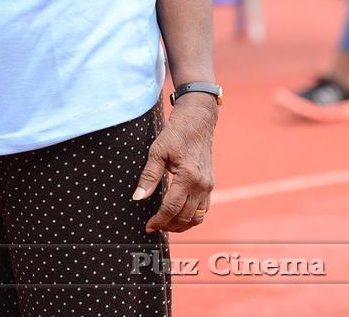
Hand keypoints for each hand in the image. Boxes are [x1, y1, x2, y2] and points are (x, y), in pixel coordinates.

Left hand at [133, 97, 216, 233]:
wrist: (197, 122)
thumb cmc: (176, 134)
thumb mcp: (157, 151)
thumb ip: (149, 176)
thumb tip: (138, 197)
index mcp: (188, 177)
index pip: (171, 208)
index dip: (159, 220)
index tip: (148, 226)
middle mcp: (201, 185)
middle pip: (185, 216)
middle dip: (168, 225)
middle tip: (154, 226)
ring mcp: (208, 186)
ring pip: (197, 217)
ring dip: (182, 225)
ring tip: (166, 225)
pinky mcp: (210, 184)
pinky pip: (203, 209)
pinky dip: (192, 217)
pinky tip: (180, 216)